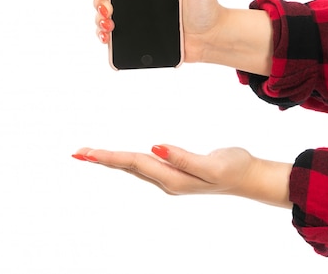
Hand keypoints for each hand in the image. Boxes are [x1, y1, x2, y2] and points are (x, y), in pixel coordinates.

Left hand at [72, 144, 292, 207]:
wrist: (249, 177)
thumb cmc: (234, 169)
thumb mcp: (211, 164)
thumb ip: (182, 157)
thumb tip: (155, 147)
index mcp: (172, 177)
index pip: (134, 162)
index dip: (110, 156)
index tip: (87, 153)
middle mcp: (167, 179)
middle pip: (128, 166)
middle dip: (103, 160)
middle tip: (78, 153)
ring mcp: (171, 177)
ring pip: (134, 167)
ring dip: (113, 160)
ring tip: (92, 154)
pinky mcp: (176, 171)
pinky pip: (145, 165)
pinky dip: (128, 160)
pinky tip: (124, 158)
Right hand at [93, 0, 223, 62]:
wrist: (211, 37)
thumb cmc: (208, 6)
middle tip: (107, 7)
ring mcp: (138, 15)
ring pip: (105, 13)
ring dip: (99, 17)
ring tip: (109, 24)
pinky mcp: (138, 34)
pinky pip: (114, 34)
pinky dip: (104, 34)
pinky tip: (106, 36)